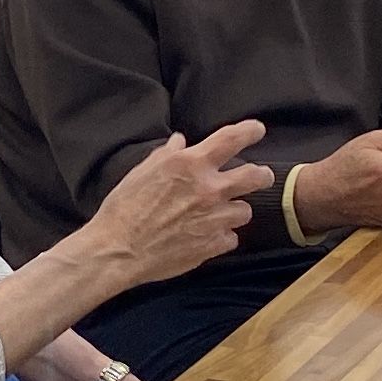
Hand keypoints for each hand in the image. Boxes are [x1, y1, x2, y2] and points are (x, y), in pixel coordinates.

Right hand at [79, 120, 273, 286]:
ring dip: (235, 210)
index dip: (249, 131)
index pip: (231, 139)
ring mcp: (214, 219)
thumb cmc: (124, 207)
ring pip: (245, 211)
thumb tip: (180, 141)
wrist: (118, 250)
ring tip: (222, 213)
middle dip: (262, 175)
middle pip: (254, 177)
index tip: (257, 130)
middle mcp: (209, 189)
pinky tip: (208, 237)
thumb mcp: (141, 172)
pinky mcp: (213, 245)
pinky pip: (230, 238)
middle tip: (262, 176)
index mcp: (190, 165)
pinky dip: (222, 236)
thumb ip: (166, 155)